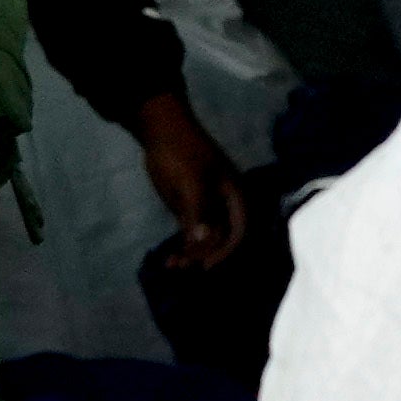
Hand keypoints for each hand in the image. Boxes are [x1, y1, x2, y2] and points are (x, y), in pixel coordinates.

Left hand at [129, 90, 257, 268]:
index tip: (206, 264)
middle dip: (205, 255)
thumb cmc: (181, 153)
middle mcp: (225, 205)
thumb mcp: (190, 182)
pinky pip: (191, 233)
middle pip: (223, 238)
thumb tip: (204, 242)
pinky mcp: (190, 209)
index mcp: (235, 196)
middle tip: (183, 268)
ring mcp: (208, 207)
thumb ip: (198, 213)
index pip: (240, 231)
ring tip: (172, 266)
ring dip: (191, 254)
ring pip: (205, 238)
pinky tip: (169, 259)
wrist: (160, 132)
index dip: (225, 250)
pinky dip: (182, 246)